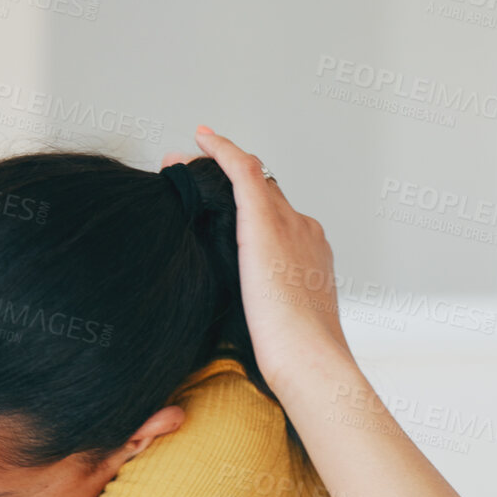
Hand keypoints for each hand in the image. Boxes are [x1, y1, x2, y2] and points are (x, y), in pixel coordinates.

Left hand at [173, 125, 351, 391]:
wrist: (309, 357)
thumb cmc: (295, 356)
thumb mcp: (280, 325)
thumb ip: (264, 307)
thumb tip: (237, 315)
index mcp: (312, 255)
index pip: (279, 219)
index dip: (248, 206)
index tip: (222, 205)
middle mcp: (305, 231)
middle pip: (266, 194)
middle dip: (229, 181)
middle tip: (192, 176)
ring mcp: (289, 223)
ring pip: (252, 181)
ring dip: (219, 168)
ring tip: (184, 165)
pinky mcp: (265, 221)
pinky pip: (243, 171)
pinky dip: (223, 150)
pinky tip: (202, 139)